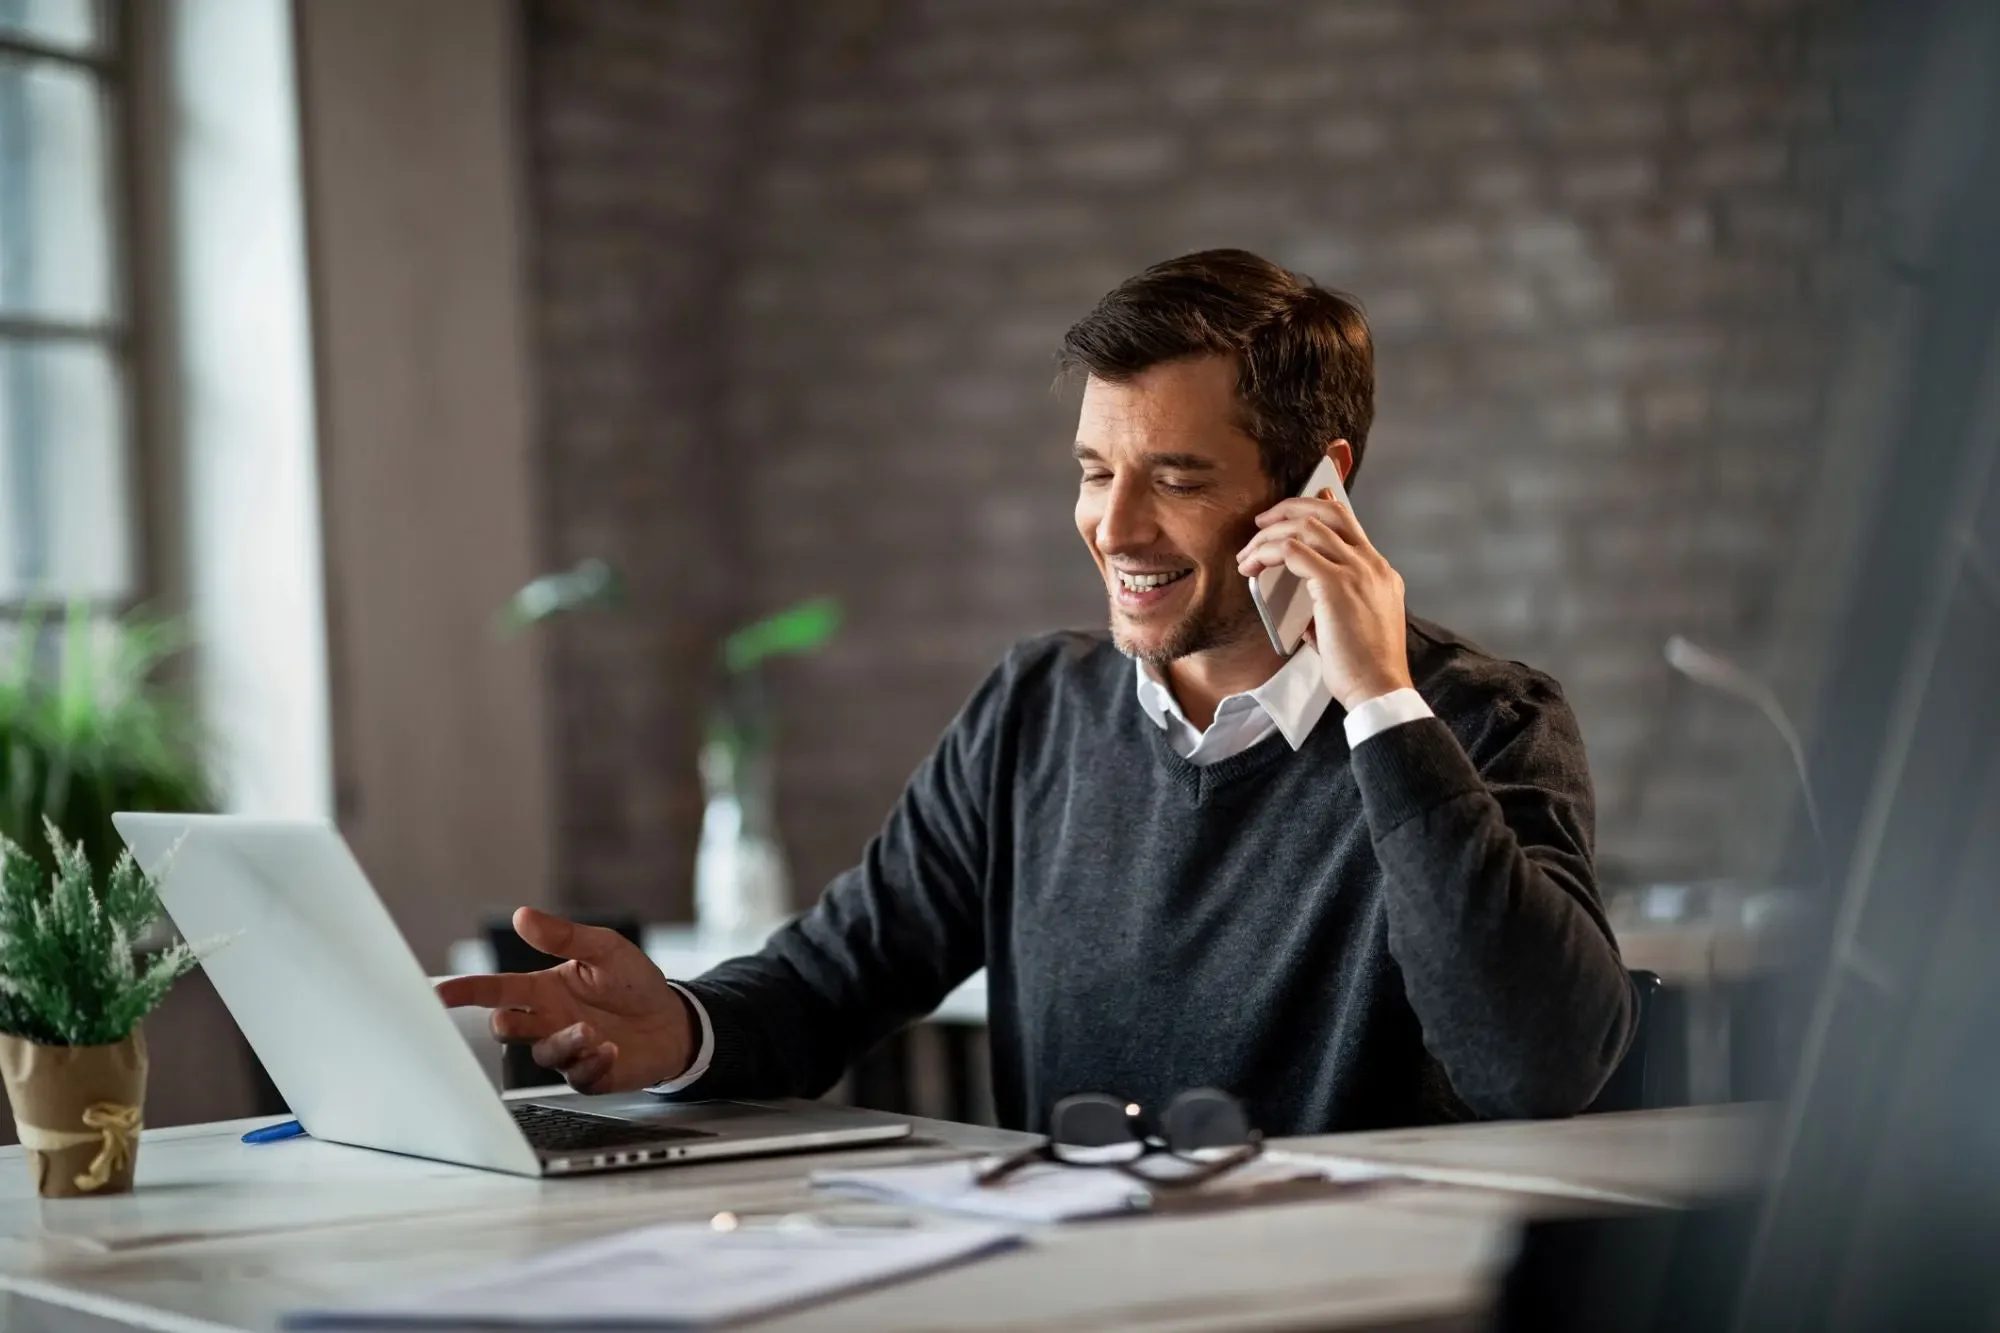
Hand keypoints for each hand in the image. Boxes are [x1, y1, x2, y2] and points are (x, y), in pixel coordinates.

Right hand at [434, 907, 694, 1093]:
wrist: (672, 1019)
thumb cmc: (632, 982)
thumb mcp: (605, 949)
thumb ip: (565, 937)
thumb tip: (524, 915)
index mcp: (544, 990)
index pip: (497, 989)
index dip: (466, 991)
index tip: (439, 993)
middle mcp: (548, 1021)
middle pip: (507, 1027)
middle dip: (506, 1023)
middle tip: (515, 1015)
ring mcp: (567, 1050)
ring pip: (542, 1053)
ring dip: (562, 1041)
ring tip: (590, 1029)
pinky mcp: (589, 1074)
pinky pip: (577, 1076)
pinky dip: (590, 1063)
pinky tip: (610, 1050)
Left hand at [1237, 488, 1413, 709]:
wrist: (1379, 687)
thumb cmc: (1365, 667)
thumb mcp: (1356, 625)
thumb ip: (1334, 607)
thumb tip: (1308, 609)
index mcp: (1379, 572)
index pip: (1348, 522)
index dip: (1315, 508)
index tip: (1288, 514)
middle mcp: (1371, 564)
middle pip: (1329, 511)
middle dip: (1289, 508)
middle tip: (1262, 522)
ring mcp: (1356, 570)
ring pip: (1306, 527)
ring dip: (1269, 535)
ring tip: (1248, 553)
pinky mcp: (1335, 584)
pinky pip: (1293, 551)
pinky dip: (1267, 553)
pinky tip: (1252, 566)